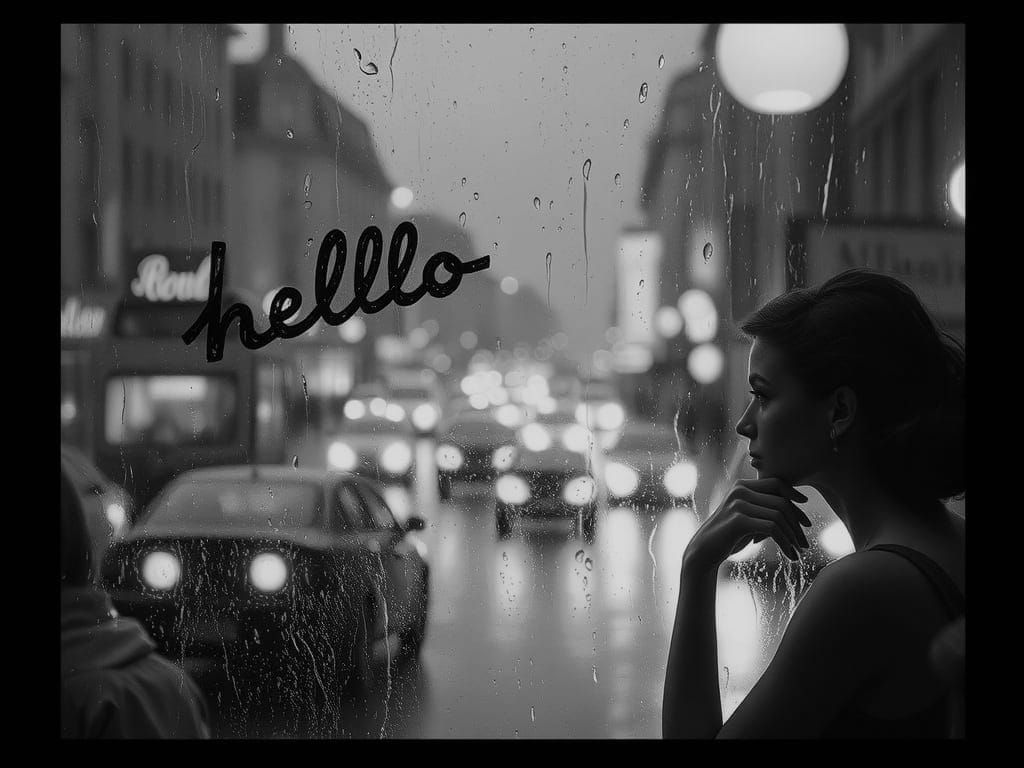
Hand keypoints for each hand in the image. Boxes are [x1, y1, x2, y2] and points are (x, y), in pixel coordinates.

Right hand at [682, 478, 811, 575]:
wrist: (705, 551)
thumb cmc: (729, 537)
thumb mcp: (748, 520)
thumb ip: (766, 511)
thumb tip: (797, 514)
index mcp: (742, 486)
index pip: (777, 483)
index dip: (795, 496)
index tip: (806, 518)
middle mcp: (740, 490)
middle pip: (782, 501)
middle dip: (798, 524)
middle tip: (805, 543)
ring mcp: (739, 504)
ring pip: (779, 516)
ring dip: (793, 536)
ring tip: (799, 552)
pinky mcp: (739, 520)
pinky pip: (772, 528)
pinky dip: (785, 543)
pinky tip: (790, 556)